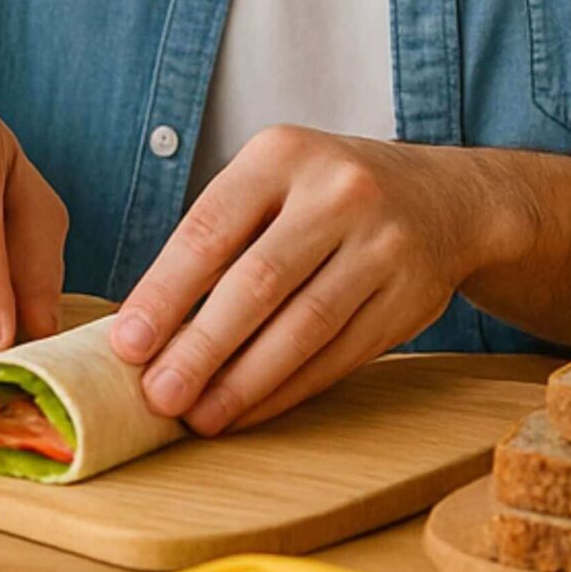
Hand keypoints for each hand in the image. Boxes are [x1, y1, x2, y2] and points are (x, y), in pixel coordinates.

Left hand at [111, 124, 487, 433]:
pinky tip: (250, 410)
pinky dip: (288, 389)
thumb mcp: (273, 182)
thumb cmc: (324, 197)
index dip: (164, 293)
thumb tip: (147, 328)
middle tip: (158, 395)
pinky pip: (339, 354)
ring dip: (244, 382)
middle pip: (256, 283)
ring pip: (302, 327)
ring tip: (200, 417)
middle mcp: (337, 192)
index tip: (127, 344)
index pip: (209, 231)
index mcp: (281, 155)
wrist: (442, 199)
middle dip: (200, 348)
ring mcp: (382, 245)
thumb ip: (218, 239)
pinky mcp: (411, 297)